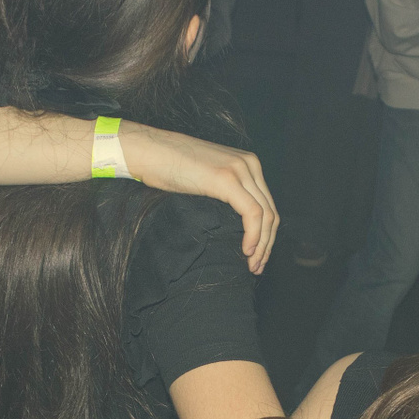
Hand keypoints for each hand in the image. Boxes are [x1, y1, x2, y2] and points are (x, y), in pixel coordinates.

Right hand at [121, 125, 277, 273]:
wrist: (148, 150)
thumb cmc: (169, 166)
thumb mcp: (206, 178)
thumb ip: (224, 192)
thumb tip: (232, 222)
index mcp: (247, 163)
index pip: (267, 205)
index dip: (267, 235)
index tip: (258, 256)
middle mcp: (249, 164)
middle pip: (270, 212)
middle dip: (267, 244)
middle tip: (257, 267)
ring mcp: (240, 170)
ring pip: (265, 215)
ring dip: (262, 245)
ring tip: (253, 265)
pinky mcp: (227, 179)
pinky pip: (252, 213)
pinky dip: (253, 235)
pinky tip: (246, 251)